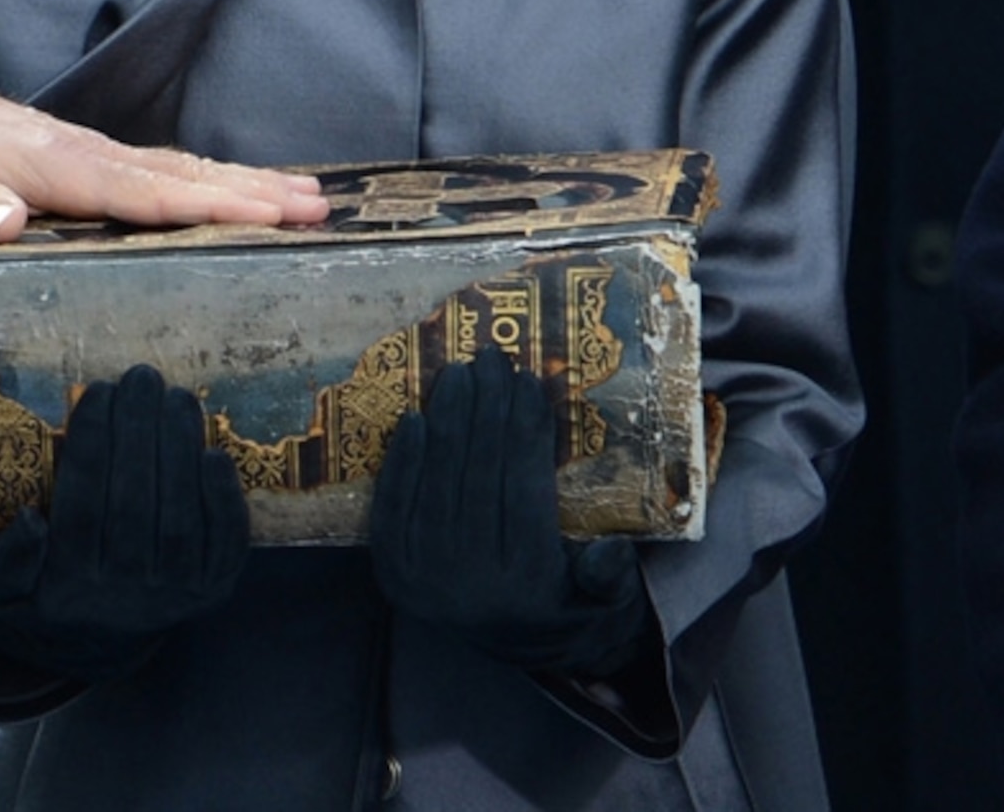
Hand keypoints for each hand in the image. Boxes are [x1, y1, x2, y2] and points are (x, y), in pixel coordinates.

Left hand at [0, 68, 325, 241]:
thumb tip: (11, 220)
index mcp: (58, 165)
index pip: (144, 191)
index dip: (205, 206)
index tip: (264, 215)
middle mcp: (87, 155)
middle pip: (182, 174)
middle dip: (252, 192)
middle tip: (320, 208)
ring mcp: (92, 156)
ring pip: (181, 169)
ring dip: (244, 183)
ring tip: (308, 198)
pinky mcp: (88, 163)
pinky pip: (162, 172)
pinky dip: (210, 181)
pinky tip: (239, 194)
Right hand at [0, 364, 248, 683]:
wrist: (92, 650)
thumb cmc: (37, 599)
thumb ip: (6, 559)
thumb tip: (33, 520)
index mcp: (68, 589)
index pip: (80, 507)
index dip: (91, 445)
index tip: (97, 391)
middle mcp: (126, 597)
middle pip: (134, 505)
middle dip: (140, 433)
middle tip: (141, 377)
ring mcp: (175, 597)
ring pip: (180, 521)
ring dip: (181, 452)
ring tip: (176, 397)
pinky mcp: (211, 591)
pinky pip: (225, 545)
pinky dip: (225, 501)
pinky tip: (214, 452)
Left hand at [369, 347, 648, 677]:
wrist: (508, 644)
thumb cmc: (565, 604)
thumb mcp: (604, 603)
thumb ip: (610, 578)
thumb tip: (612, 550)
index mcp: (525, 583)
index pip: (523, 486)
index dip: (525, 428)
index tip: (530, 381)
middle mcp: (469, 579)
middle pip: (477, 473)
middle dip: (486, 409)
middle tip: (493, 358)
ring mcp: (423, 573)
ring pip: (436, 478)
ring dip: (447, 419)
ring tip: (459, 372)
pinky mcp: (390, 565)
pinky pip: (395, 500)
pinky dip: (404, 457)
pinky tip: (415, 416)